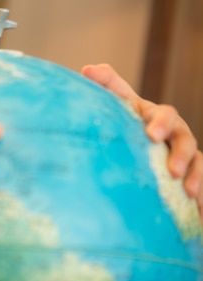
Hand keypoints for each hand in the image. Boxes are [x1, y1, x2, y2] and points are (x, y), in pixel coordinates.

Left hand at [82, 64, 202, 214]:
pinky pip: (201, 186)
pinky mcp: (189, 175)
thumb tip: (88, 68)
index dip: (160, 124)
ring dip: (197, 177)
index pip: (163, 115)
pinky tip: (199, 212)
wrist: (134, 143)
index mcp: (155, 115)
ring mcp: (185, 154)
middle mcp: (175, 133)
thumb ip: (106, 84)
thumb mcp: (117, 101)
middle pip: (185, 140)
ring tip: (190, 192)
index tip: (152, 136)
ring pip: (198, 163)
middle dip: (180, 154)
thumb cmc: (123, 118)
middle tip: (171, 170)